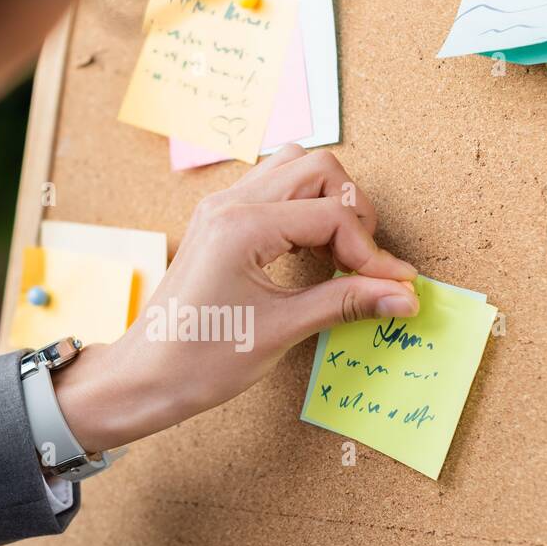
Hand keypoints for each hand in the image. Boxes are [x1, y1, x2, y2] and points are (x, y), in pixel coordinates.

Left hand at [55, 144, 417, 450]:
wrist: (143, 377)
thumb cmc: (199, 361)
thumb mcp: (281, 331)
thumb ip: (346, 303)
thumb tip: (403, 295)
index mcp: (242, 227)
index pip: (331, 216)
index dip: (372, 252)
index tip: (393, 288)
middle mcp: (229, 204)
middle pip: (318, 169)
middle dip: (353, 211)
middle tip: (365, 264)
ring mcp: (220, 208)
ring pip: (294, 168)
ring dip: (327, 201)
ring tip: (341, 253)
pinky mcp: (217, 222)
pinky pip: (271, 188)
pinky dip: (302, 208)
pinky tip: (311, 251)